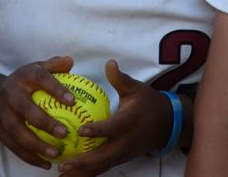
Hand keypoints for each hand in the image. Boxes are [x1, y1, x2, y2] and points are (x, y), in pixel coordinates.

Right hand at [0, 55, 75, 168]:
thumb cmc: (27, 82)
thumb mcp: (38, 68)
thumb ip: (54, 66)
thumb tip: (70, 61)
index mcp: (23, 76)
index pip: (41, 80)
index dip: (56, 89)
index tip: (73, 101)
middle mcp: (9, 94)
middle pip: (25, 109)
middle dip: (44, 122)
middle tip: (64, 133)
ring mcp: (1, 113)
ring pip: (17, 132)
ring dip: (36, 145)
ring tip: (56, 154)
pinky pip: (13, 146)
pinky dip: (29, 157)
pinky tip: (46, 164)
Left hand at [59, 60, 173, 176]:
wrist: (166, 125)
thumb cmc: (148, 103)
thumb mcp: (136, 88)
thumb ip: (120, 78)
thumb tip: (109, 63)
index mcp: (128, 122)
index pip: (112, 128)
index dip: (97, 130)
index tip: (81, 131)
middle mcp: (125, 142)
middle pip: (103, 155)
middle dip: (83, 161)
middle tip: (63, 163)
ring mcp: (123, 154)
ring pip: (102, 166)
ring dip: (82, 171)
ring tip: (62, 173)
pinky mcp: (120, 159)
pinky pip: (103, 168)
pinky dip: (88, 173)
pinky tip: (71, 176)